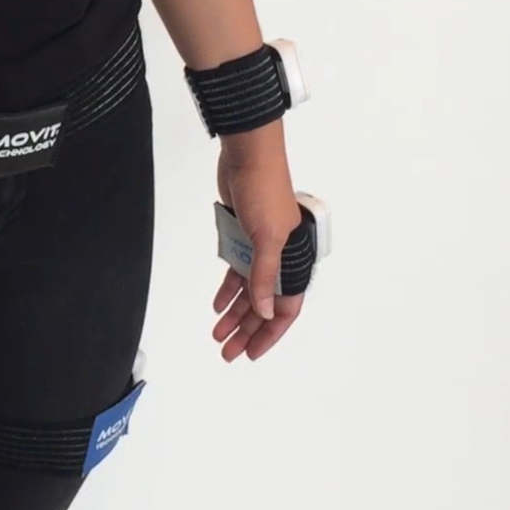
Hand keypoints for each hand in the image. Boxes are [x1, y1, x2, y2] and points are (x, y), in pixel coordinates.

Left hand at [210, 123, 304, 361]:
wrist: (247, 156)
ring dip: (234, 314)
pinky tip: (216, 306)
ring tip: (217, 335)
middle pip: (264, 305)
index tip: (252, 353)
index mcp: (293, 261)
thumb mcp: (265, 237)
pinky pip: (237, 272)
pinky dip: (228, 290)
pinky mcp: (242, 237)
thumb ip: (264, 275)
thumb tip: (264, 311)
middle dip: (246, 331)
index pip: (285, 308)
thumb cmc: (263, 190)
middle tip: (227, 352)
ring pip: (249, 292)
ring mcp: (260, 248)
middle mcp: (279, 258)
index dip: (269, 334)